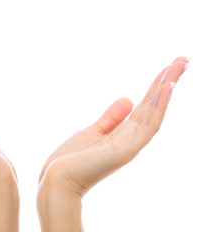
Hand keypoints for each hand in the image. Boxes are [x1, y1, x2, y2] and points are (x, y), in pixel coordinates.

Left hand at [37, 57, 188, 231]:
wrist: (56, 181)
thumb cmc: (71, 160)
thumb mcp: (92, 132)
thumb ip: (111, 118)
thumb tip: (128, 99)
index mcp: (122, 133)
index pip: (144, 106)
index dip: (156, 86)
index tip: (169, 67)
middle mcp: (130, 138)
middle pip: (153, 106)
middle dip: (168, 82)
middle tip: (184, 59)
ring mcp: (130, 145)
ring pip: (155, 113)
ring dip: (167, 89)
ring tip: (180, 66)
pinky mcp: (125, 151)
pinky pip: (148, 126)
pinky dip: (159, 107)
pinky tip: (166, 88)